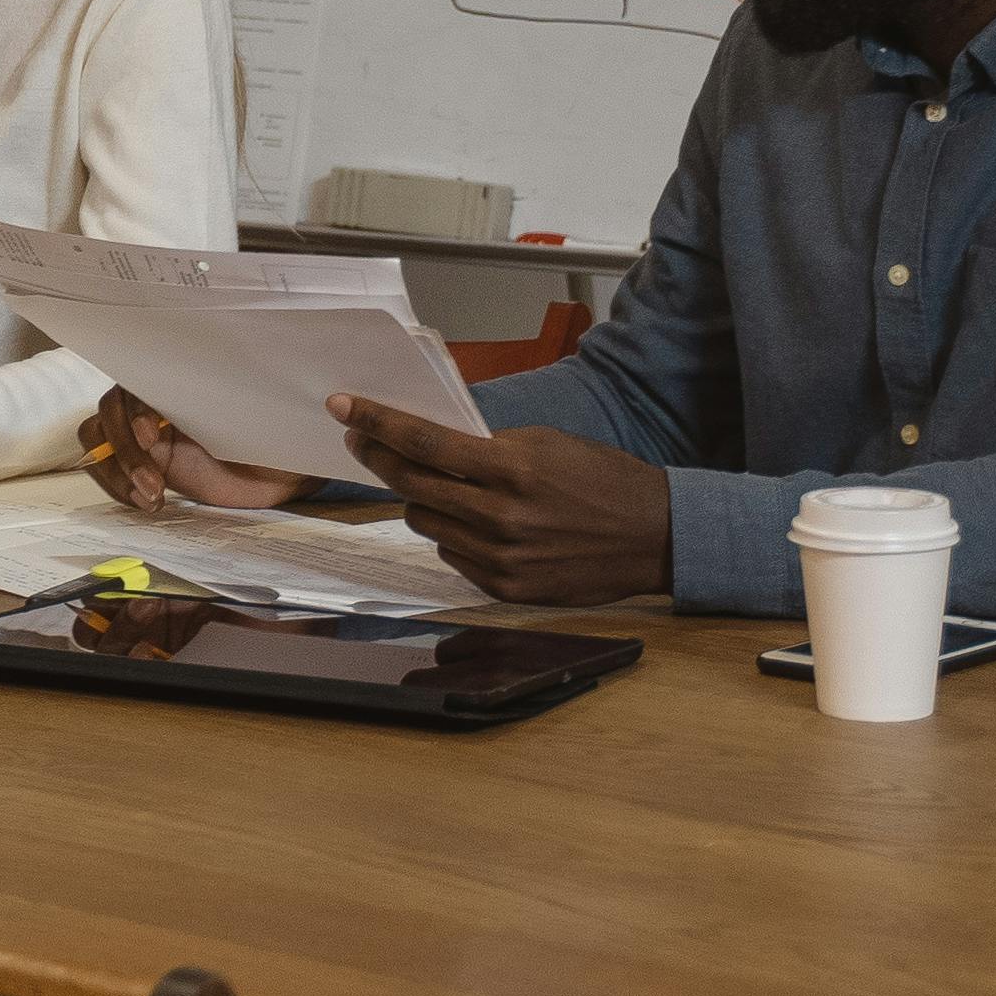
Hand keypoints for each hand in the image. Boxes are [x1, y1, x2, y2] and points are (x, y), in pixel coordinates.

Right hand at [81, 389, 312, 513]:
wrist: (279, 473)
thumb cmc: (273, 435)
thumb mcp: (255, 416)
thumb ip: (230, 404)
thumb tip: (231, 392)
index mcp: (178, 382)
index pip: (135, 383)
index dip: (134, 410)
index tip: (153, 439)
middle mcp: (155, 402)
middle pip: (108, 411)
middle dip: (125, 450)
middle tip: (154, 484)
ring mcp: (146, 434)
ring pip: (99, 438)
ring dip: (115, 470)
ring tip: (150, 498)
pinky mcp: (145, 462)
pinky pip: (108, 467)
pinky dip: (117, 487)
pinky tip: (148, 503)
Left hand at [327, 395, 670, 606]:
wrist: (653, 536)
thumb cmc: (600, 480)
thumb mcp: (544, 443)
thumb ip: (486, 446)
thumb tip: (428, 441)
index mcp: (512, 469)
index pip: (423, 443)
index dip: (376, 422)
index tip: (342, 406)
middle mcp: (501, 517)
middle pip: (411, 485)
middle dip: (378, 458)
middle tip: (361, 440)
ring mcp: (502, 558)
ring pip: (424, 523)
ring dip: (421, 500)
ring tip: (441, 487)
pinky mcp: (506, 590)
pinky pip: (451, 556)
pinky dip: (452, 536)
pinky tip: (473, 523)